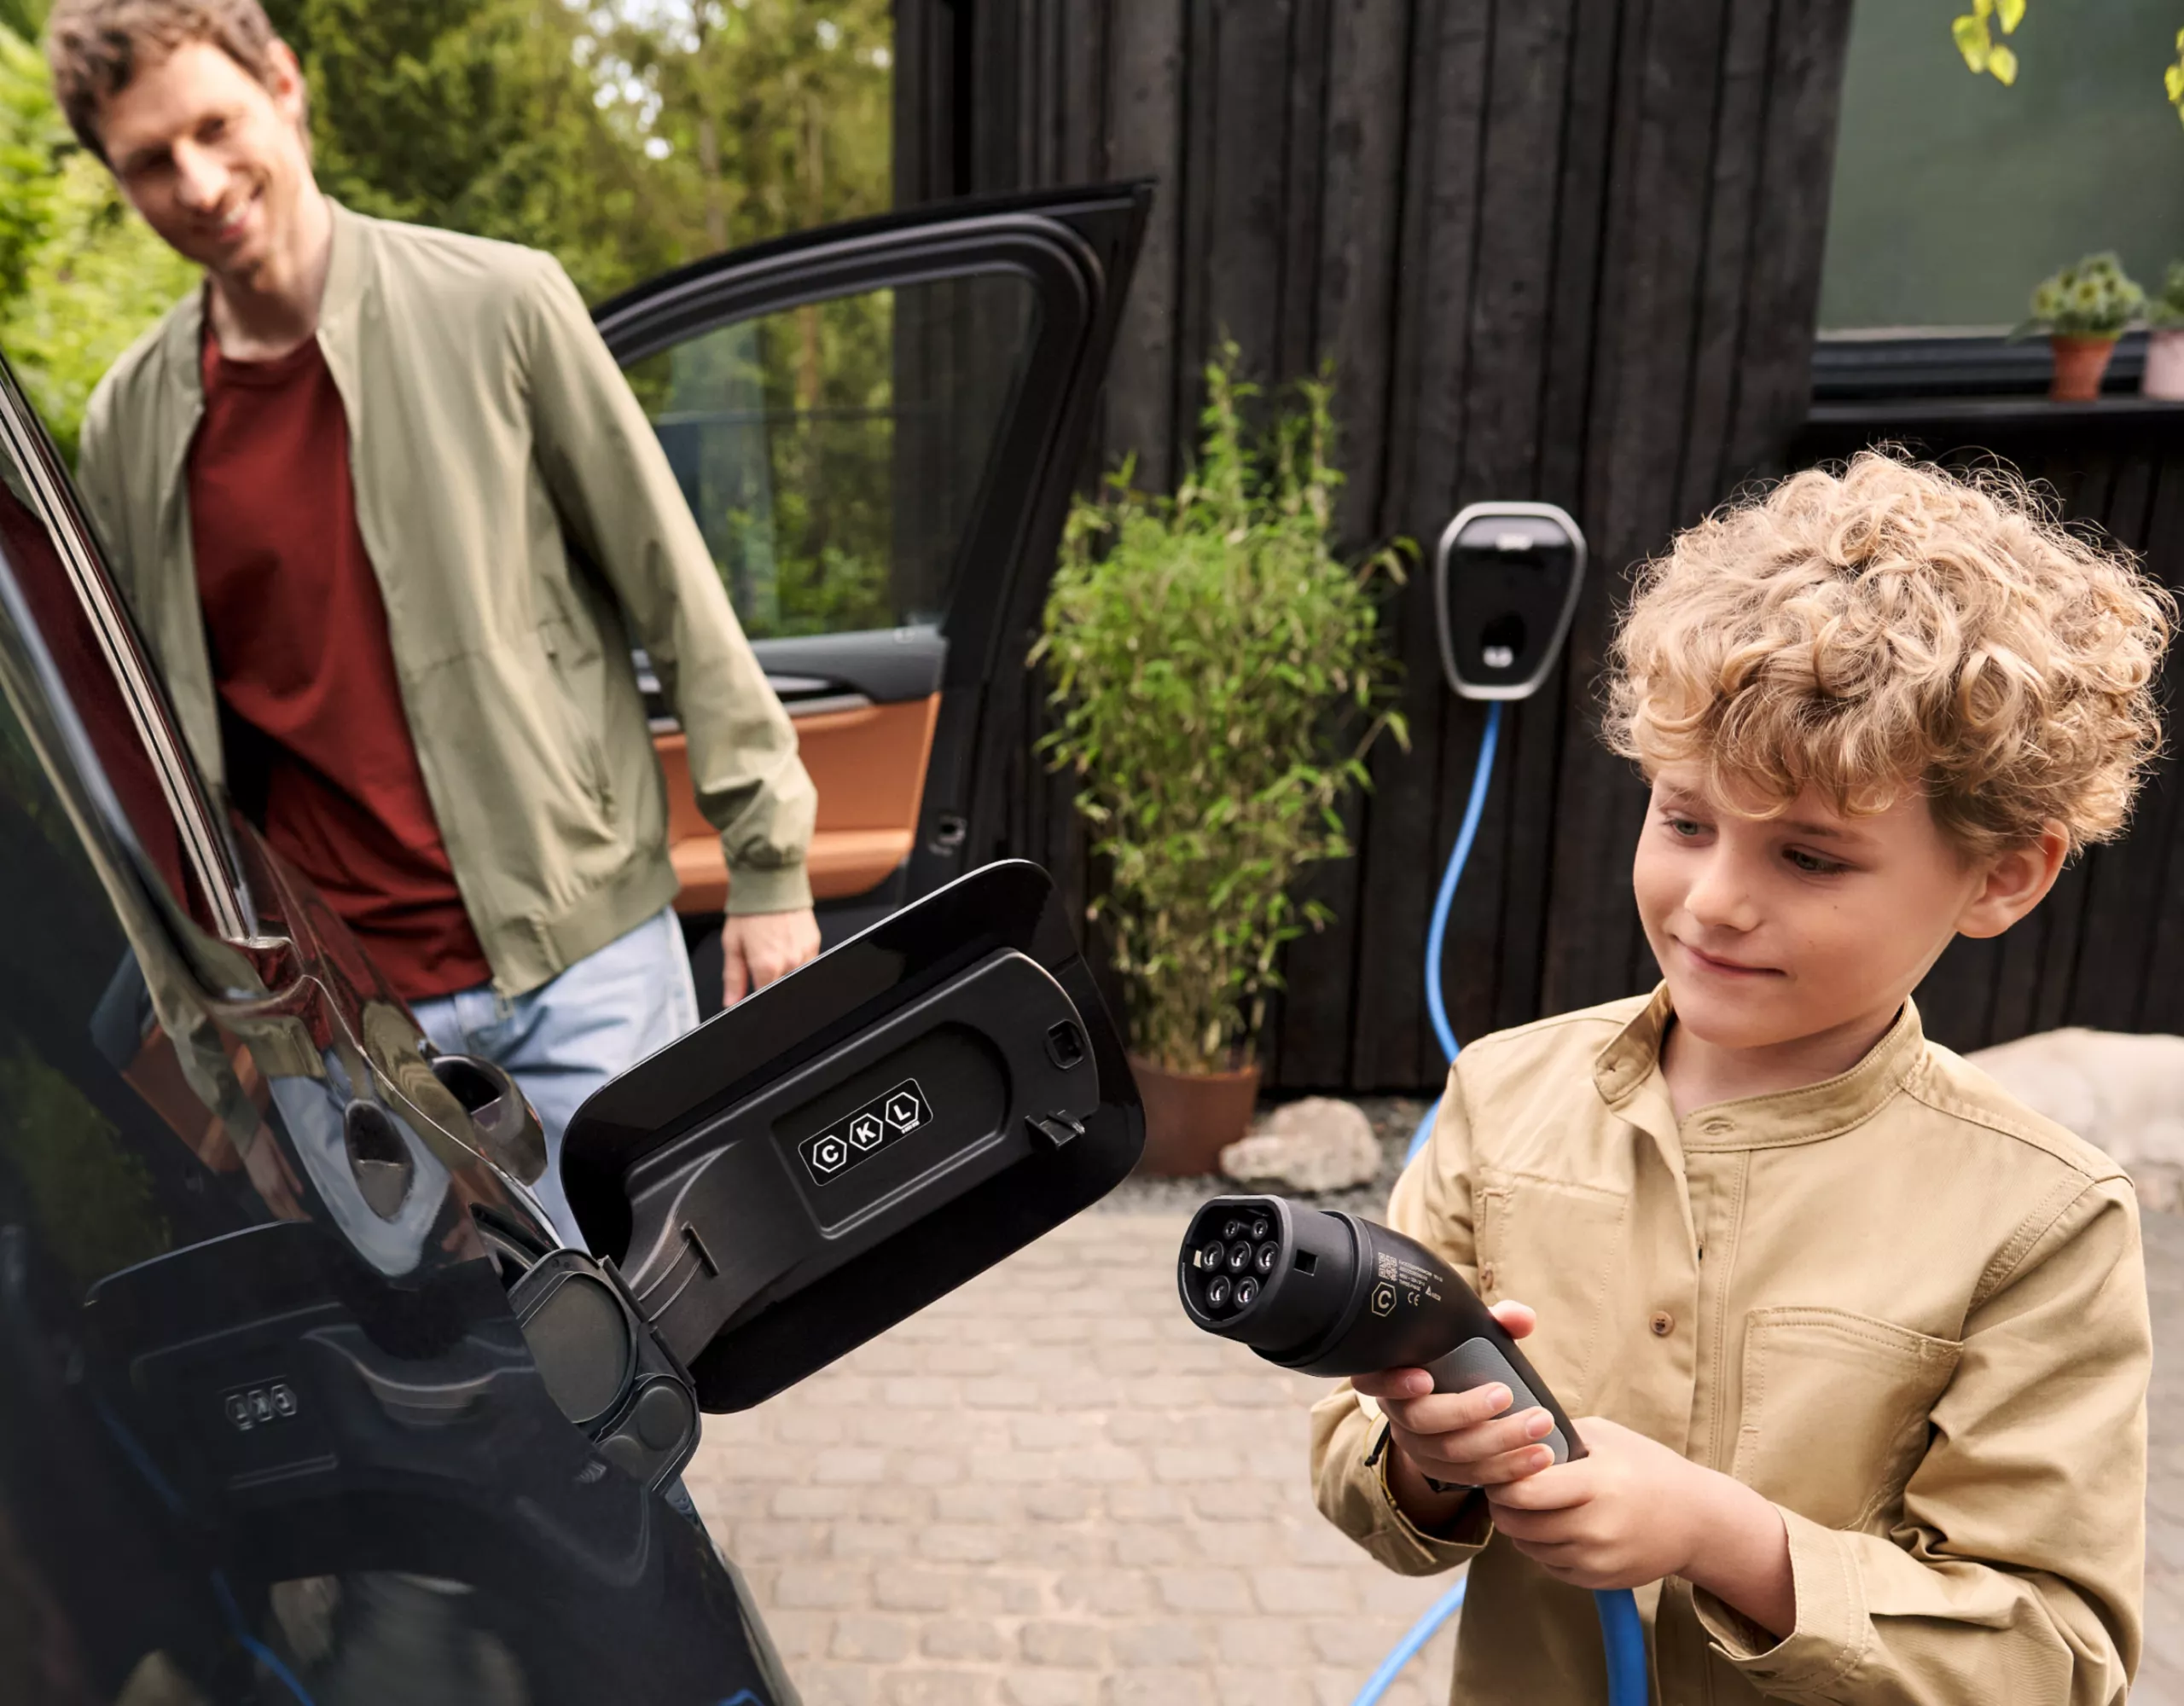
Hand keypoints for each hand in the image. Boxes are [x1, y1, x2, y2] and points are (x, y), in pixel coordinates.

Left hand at [720, 907, 820, 1005]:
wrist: (770, 882)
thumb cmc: (750, 911)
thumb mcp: (732, 944)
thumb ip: (733, 977)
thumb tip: (731, 1002)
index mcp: (767, 965)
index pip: (764, 997)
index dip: (757, 995)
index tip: (752, 984)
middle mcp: (790, 962)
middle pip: (781, 988)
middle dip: (770, 980)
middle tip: (760, 959)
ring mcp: (805, 953)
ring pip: (795, 977)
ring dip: (785, 970)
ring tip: (773, 948)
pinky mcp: (815, 943)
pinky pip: (807, 962)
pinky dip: (796, 959)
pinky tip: (785, 944)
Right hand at [1355, 1301, 1560, 1497]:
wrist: (1456, 1398)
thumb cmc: (1459, 1357)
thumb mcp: (1471, 1334)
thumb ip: (1496, 1320)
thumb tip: (1521, 1319)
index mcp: (1391, 1373)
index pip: (1372, 1379)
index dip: (1393, 1382)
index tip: (1425, 1378)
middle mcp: (1398, 1413)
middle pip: (1422, 1419)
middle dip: (1465, 1410)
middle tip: (1506, 1395)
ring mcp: (1418, 1447)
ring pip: (1451, 1453)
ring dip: (1499, 1442)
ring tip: (1540, 1427)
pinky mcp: (1444, 1471)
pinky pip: (1471, 1477)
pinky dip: (1507, 1468)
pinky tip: (1538, 1457)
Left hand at [1485, 1416, 1794, 1635]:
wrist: (1697, 1521)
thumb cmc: (1648, 1469)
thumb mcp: (1606, 1436)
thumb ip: (1558, 1435)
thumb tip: (1512, 1435)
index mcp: (1596, 1484)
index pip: (1525, 1490)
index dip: (1503, 1480)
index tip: (1499, 1467)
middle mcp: (1595, 1527)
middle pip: (1519, 1523)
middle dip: (1502, 1505)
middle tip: (1502, 1488)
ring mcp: (1596, 1559)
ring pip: (1529, 1547)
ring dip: (1519, 1528)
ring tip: (1528, 1506)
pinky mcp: (1598, 1581)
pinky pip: (1549, 1566)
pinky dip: (1541, 1548)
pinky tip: (1554, 1527)